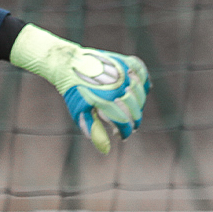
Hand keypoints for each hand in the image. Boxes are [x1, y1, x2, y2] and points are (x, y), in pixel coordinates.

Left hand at [10, 23, 149, 153]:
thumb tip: (106, 150)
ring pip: (140, 92)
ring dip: (139, 104)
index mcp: (105, 101)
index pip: (124, 122)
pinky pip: (141, 71)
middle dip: (134, 121)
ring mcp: (122, 72)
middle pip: (135, 109)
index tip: (123, 136)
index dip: (125, 132)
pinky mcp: (124, 61)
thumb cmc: (74, 92)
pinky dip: (144, 81)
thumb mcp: (81, 113)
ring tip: (133, 111)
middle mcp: (116, 87)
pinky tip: (142, 89)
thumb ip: (95, 130)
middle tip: (130, 125)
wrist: (68, 65)